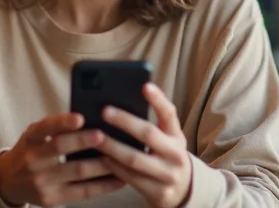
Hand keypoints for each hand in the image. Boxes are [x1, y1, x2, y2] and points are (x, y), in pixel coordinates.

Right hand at [0, 112, 124, 206]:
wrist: (8, 181)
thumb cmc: (31, 150)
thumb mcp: (35, 135)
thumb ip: (56, 127)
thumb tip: (91, 118)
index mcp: (31, 138)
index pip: (45, 127)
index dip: (62, 122)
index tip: (80, 117)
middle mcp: (33, 159)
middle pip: (61, 148)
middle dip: (84, 142)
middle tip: (105, 136)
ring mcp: (42, 181)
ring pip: (77, 172)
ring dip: (102, 165)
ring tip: (121, 156)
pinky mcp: (52, 199)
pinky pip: (82, 191)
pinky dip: (103, 185)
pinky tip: (119, 179)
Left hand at [97, 83, 191, 207]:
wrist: (182, 190)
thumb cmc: (165, 155)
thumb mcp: (167, 138)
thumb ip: (154, 123)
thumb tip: (124, 101)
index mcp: (177, 136)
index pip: (169, 114)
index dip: (158, 99)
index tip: (144, 85)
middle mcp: (176, 155)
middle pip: (148, 134)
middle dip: (125, 121)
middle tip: (104, 111)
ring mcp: (168, 175)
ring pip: (135, 159)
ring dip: (112, 147)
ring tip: (96, 136)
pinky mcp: (158, 193)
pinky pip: (130, 178)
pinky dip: (114, 167)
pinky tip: (101, 158)